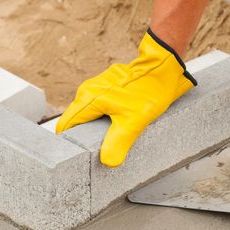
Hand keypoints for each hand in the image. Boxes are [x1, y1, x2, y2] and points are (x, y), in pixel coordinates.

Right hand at [56, 30, 195, 166]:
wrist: (163, 68)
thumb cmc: (148, 92)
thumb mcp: (133, 123)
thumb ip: (116, 144)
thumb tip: (107, 162)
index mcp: (88, 98)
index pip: (66, 125)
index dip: (70, 141)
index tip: (79, 154)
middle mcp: (88, 90)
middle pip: (77, 119)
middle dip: (86, 135)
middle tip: (101, 148)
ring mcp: (98, 85)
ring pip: (90, 111)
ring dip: (98, 124)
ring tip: (113, 135)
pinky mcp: (108, 84)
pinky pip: (101, 104)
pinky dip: (108, 114)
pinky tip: (122, 120)